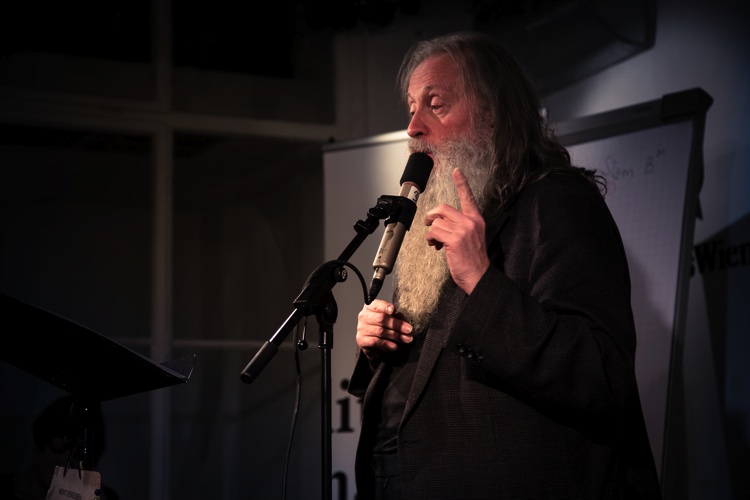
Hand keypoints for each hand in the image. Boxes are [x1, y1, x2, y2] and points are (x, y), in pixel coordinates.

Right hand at [356, 299, 412, 359]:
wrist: (374, 344)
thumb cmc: (383, 327)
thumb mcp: (391, 319)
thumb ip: (395, 317)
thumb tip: (400, 316)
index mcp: (371, 307)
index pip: (377, 305)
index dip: (385, 307)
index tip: (393, 310)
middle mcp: (364, 316)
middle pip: (381, 319)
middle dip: (397, 324)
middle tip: (408, 329)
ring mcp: (362, 328)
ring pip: (380, 331)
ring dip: (396, 335)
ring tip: (407, 339)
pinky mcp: (362, 340)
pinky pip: (376, 342)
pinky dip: (387, 344)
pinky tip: (395, 346)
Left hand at [424, 168, 489, 293]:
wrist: (479, 276)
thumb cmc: (473, 260)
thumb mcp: (472, 238)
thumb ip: (460, 227)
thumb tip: (442, 225)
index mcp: (476, 220)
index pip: (468, 197)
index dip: (461, 183)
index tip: (457, 171)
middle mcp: (470, 222)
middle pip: (443, 208)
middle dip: (431, 216)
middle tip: (429, 224)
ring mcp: (463, 230)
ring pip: (436, 222)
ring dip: (431, 233)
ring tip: (436, 242)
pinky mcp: (454, 239)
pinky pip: (434, 232)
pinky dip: (431, 239)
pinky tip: (436, 246)